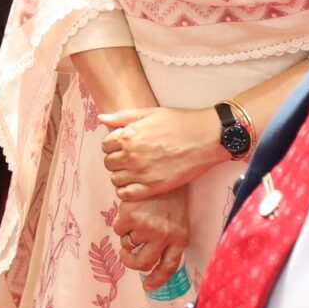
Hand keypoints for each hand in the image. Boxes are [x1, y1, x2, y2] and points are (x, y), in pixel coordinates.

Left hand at [97, 105, 225, 201]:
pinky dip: (126, 191)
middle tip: (130, 158)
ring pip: (115, 180)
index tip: (123, 145)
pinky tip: (136, 183)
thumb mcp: (149, 113)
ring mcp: (142, 173)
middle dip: (116, 160)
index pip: (105, 145)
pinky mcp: (154, 187)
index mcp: (128, 135)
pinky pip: (126, 194)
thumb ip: (122, 117)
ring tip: (134, 171)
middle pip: (108, 163)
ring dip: (121, 175)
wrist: (206, 137)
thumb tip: (102, 118)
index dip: (113, 145)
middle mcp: (131, 155)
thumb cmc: (179, 122)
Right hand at [112, 194, 189, 291]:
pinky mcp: (131, 217)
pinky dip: (120, 222)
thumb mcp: (178, 219)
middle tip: (126, 256)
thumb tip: (149, 262)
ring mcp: (147, 228)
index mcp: (180, 238)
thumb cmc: (170, 194)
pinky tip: (129, 209)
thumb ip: (168, 239)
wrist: (164, 167)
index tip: (148, 287)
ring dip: (127, 234)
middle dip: (131, 262)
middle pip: (143, 263)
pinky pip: (118, 229)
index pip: (169, 267)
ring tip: (135, 217)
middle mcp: (164, 236)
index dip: (157, 279)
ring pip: (128, 244)